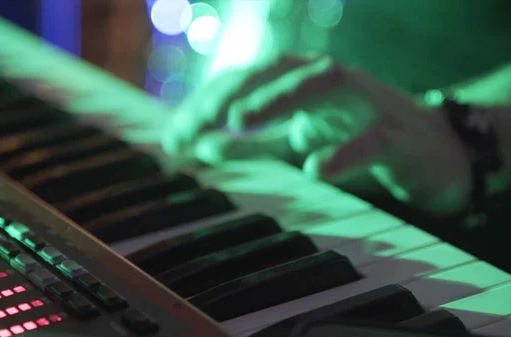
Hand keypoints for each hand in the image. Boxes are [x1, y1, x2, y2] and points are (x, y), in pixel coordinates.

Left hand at [162, 54, 471, 215]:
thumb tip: (204, 147)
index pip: (247, 81)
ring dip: (279, 98)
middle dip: (231, 92)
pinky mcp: (399, 137)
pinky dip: (345, 152)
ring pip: (324, 83)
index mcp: (302, 82)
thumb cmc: (358, 137)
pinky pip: (373, 139)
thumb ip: (254, 144)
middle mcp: (330, 82)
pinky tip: (316, 168)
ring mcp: (367, 103)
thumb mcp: (296, 139)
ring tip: (238, 121)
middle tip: (195, 123)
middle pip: (276, 71)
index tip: (174, 135)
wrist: (435, 151)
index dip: (207, 103)